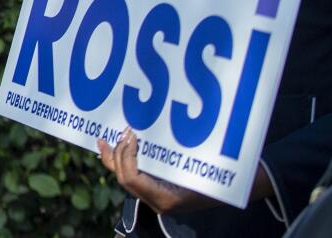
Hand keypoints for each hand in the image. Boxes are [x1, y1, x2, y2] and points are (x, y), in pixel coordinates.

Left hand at [98, 128, 215, 213]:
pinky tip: (113, 147)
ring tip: (104, 140)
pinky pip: (130, 176)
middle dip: (119, 153)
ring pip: (123, 178)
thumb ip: (178, 160)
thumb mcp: (201, 170)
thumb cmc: (217, 180)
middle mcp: (155, 201)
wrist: (227, 193)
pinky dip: (120, 161)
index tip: (131, 136)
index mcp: (165, 198)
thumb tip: (153, 140)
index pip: (132, 179)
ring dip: (113, 157)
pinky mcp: (153, 190)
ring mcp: (153, 197)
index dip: (126, 156)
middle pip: (123, 178)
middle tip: (124, 132)